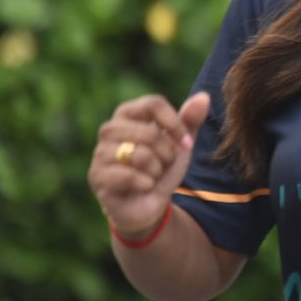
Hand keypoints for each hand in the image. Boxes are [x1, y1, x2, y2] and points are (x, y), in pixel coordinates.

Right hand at [89, 93, 209, 238]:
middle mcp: (109, 129)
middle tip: (164, 164)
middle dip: (167, 153)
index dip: (175, 123)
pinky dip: (146, 183)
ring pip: (139, 155)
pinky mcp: (96, 176)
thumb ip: (191, 120)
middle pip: (149, 132)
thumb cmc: (162, 168)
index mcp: (128, 114)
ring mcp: (100, 152)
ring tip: (152, 175)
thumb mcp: (180, 144)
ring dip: (156, 169)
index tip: (186, 141)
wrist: (148, 204)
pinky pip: (128, 176)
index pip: (153, 104)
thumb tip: (204, 97)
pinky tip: (145, 187)